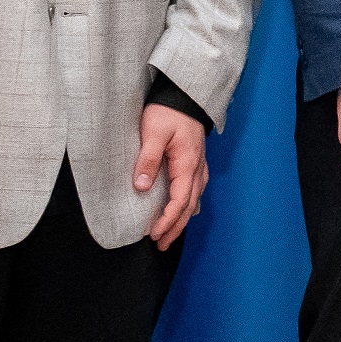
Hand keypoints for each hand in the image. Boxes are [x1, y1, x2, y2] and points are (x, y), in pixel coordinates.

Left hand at [134, 103, 209, 248]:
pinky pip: (195, 191)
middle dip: (175, 228)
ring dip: (182, 220)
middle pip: (189, 207)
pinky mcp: (196, 163)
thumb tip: (141, 187)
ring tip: (170, 234)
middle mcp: (197, 170)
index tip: (154, 234)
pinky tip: (183, 211)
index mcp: (187, 165)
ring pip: (194, 201)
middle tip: (161, 245)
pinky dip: (187, 206)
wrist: (184, 95)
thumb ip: (148, 160)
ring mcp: (199, 167)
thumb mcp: (154, 133)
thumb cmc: (168, 112)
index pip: (179, 202)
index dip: (167, 221)